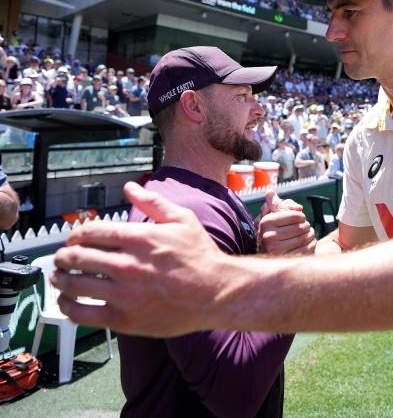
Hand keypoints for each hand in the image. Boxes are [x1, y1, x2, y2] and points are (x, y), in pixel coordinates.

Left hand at [52, 182, 228, 336]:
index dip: (75, 235)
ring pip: (74, 284)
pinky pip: (82, 313)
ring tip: (59, 278)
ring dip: (60, 279)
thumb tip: (131, 188)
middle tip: (62, 258)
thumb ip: (153, 202)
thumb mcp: (183, 220)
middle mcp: (128, 265)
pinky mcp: (124, 319)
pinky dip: (68, 307)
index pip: (90, 232)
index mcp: (140, 238)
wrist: (218, 292)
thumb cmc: (202, 257)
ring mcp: (125, 294)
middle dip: (63, 256)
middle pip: (76, 257)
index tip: (74, 240)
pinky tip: (68, 302)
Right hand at [256, 191, 315, 254]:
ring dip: (310, 235)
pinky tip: (307, 244)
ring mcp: (277, 251)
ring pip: (306, 238)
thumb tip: (271, 193)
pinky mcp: (287, 260)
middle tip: (304, 228)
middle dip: (306, 226)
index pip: (295, 215)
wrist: (270, 258)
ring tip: (307, 235)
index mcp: (266, 222)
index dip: (301, 216)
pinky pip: (308, 249)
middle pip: (301, 227)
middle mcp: (268, 237)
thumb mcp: (273, 216)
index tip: (299, 218)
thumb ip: (275, 203)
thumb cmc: (274, 233)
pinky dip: (312, 245)